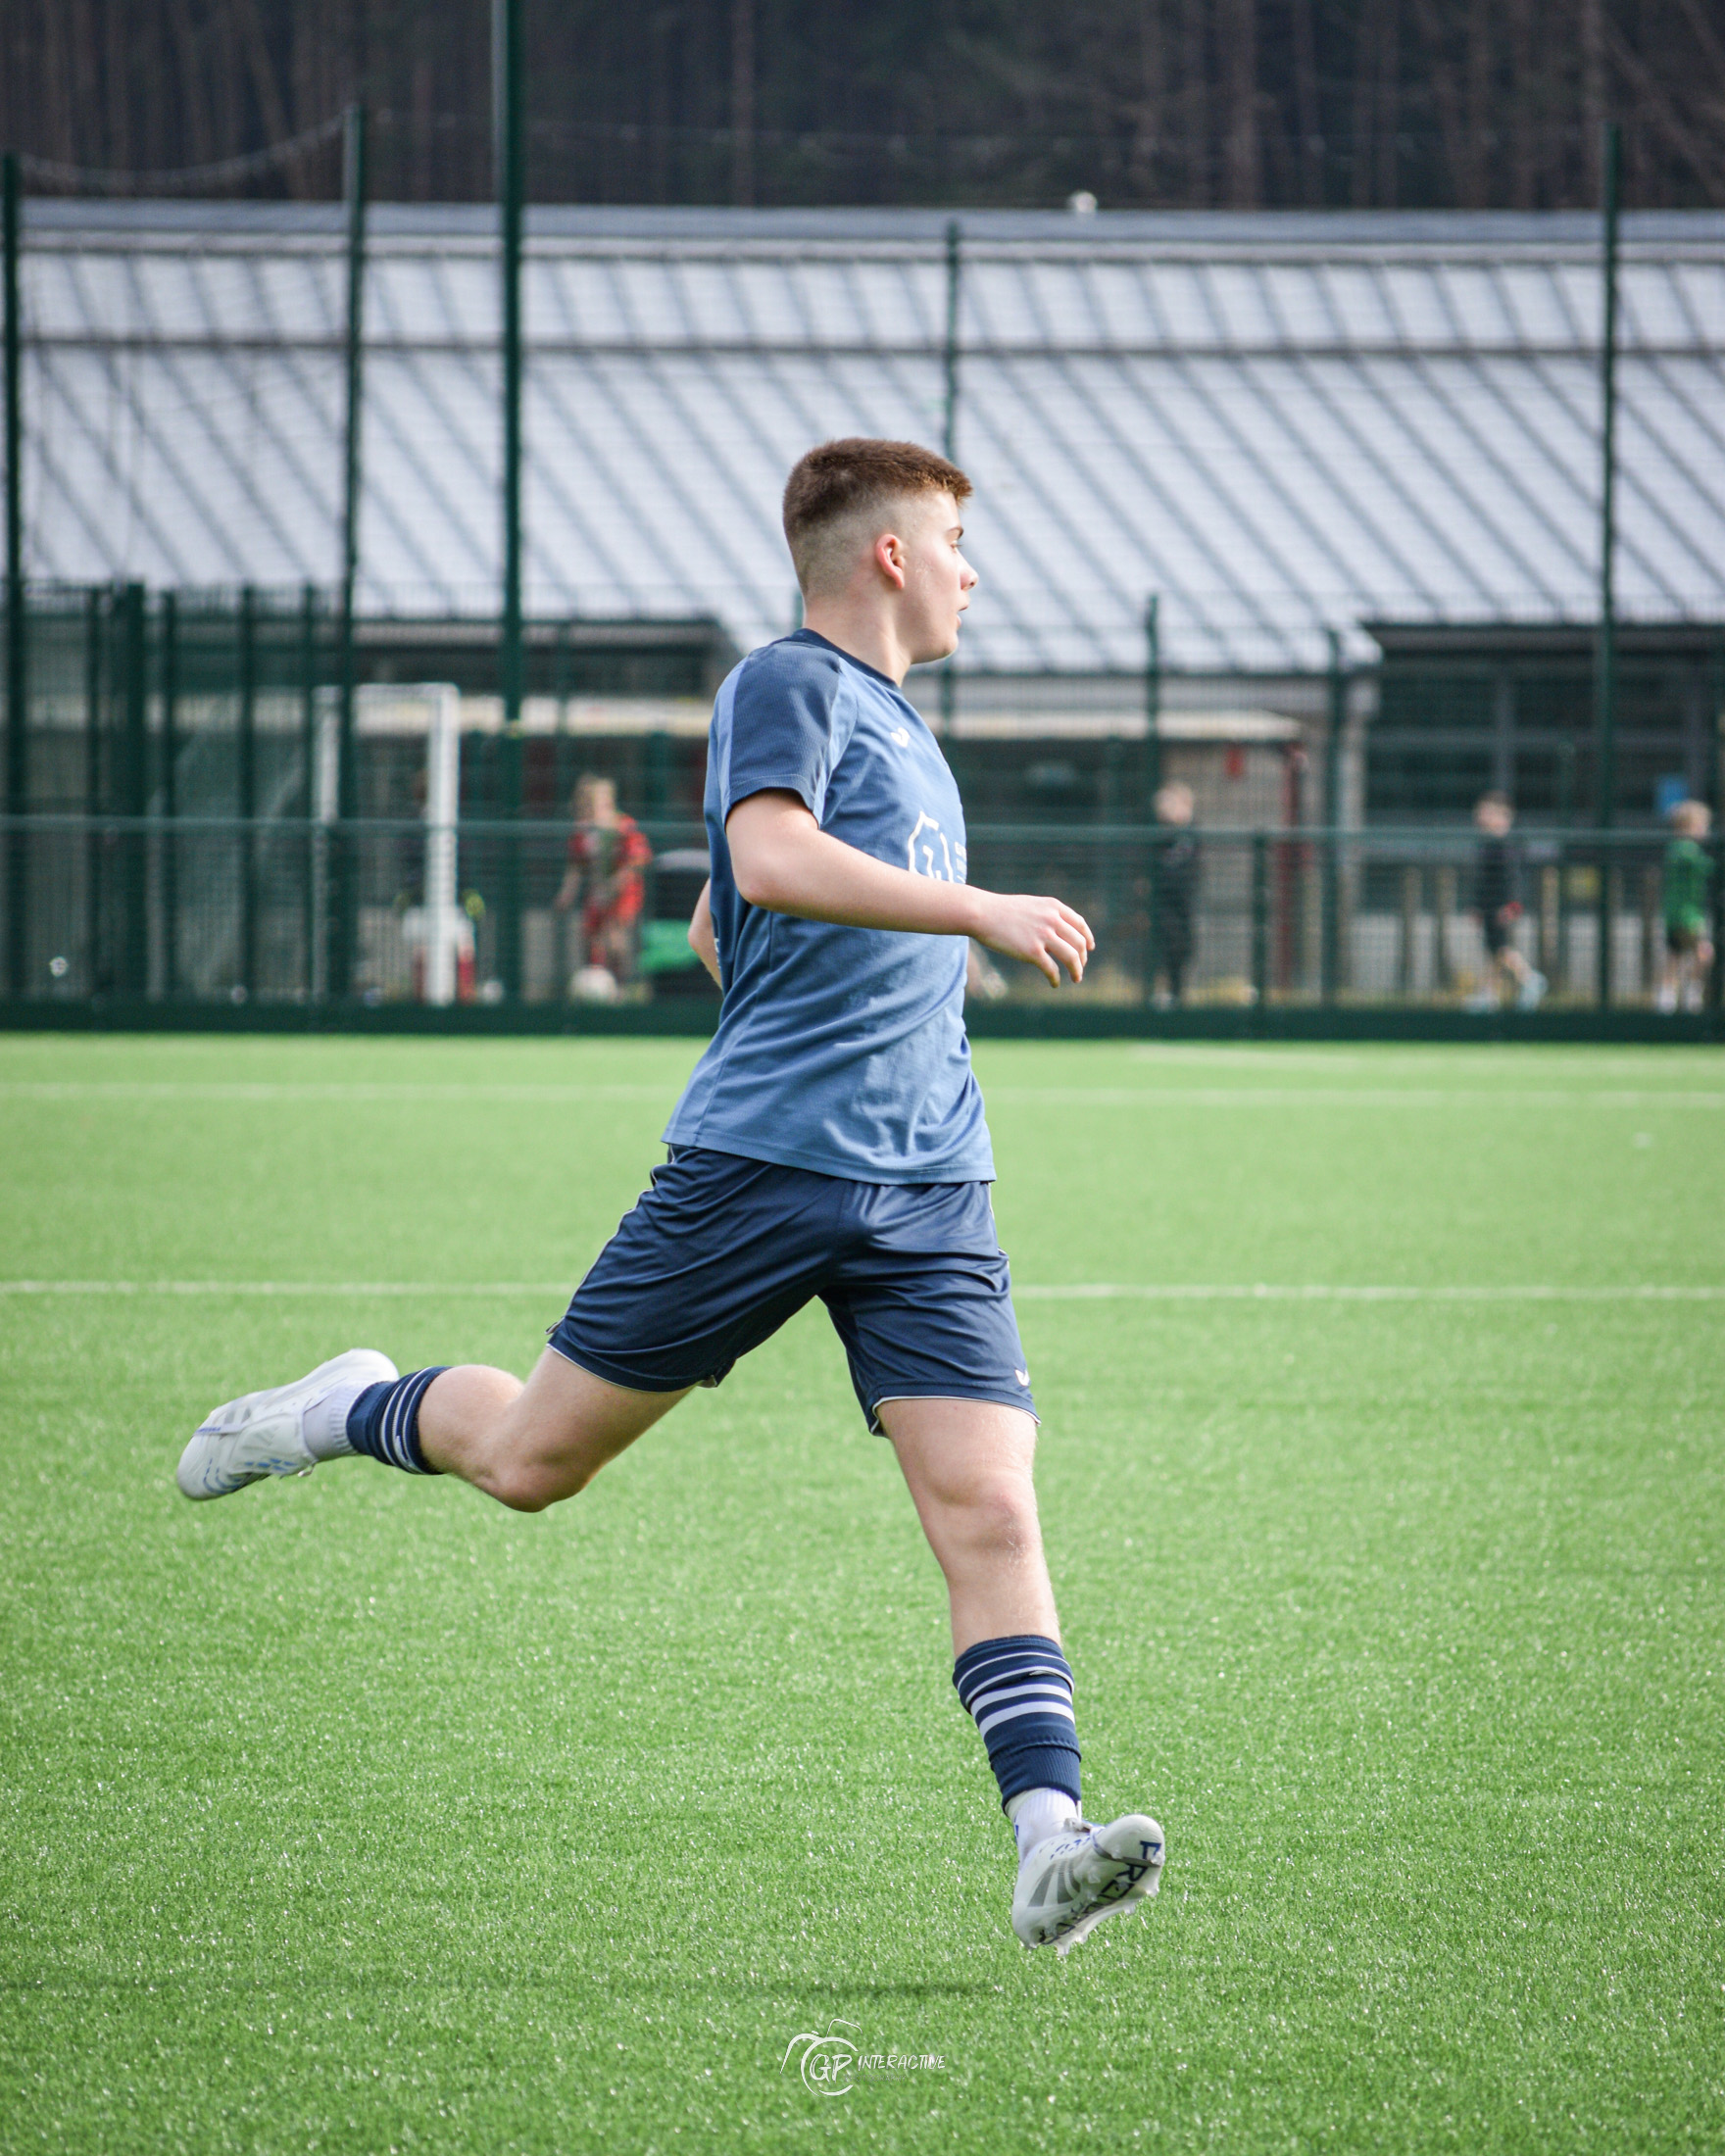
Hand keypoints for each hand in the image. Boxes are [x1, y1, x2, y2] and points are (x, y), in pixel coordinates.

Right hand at [971, 891, 1093, 985]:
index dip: (1087, 937)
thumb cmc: (1000, 910)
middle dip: (1082, 958)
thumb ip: (1046, 915)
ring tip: (1076, 978)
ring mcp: (1044, 935)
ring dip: (1077, 970)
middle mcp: (1052, 920)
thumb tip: (1056, 931)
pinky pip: (1052, 969)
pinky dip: (1056, 978)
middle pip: (1079, 942)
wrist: (981, 913)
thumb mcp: (1030, 905)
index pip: (1079, 924)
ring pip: (1071, 957)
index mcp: (1053, 907)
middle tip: (1080, 967)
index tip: (1089, 948)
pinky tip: (1054, 983)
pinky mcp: (1033, 951)